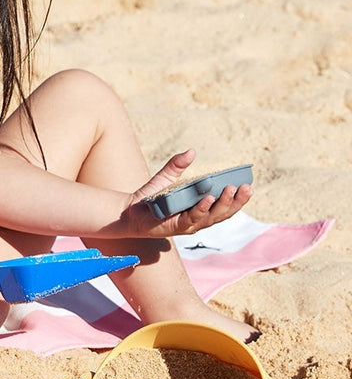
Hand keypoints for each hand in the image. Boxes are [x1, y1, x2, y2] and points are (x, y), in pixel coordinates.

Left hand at [119, 150, 251, 237]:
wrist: (130, 211)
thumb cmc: (152, 197)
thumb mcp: (166, 177)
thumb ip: (178, 165)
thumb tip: (191, 151)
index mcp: (201, 209)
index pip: (225, 205)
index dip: (238, 198)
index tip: (248, 185)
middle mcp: (198, 219)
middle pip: (223, 213)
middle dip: (236, 201)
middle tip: (246, 188)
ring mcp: (188, 224)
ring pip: (212, 217)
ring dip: (223, 204)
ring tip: (231, 191)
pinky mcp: (176, 227)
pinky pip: (192, 219)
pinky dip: (201, 209)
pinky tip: (207, 199)